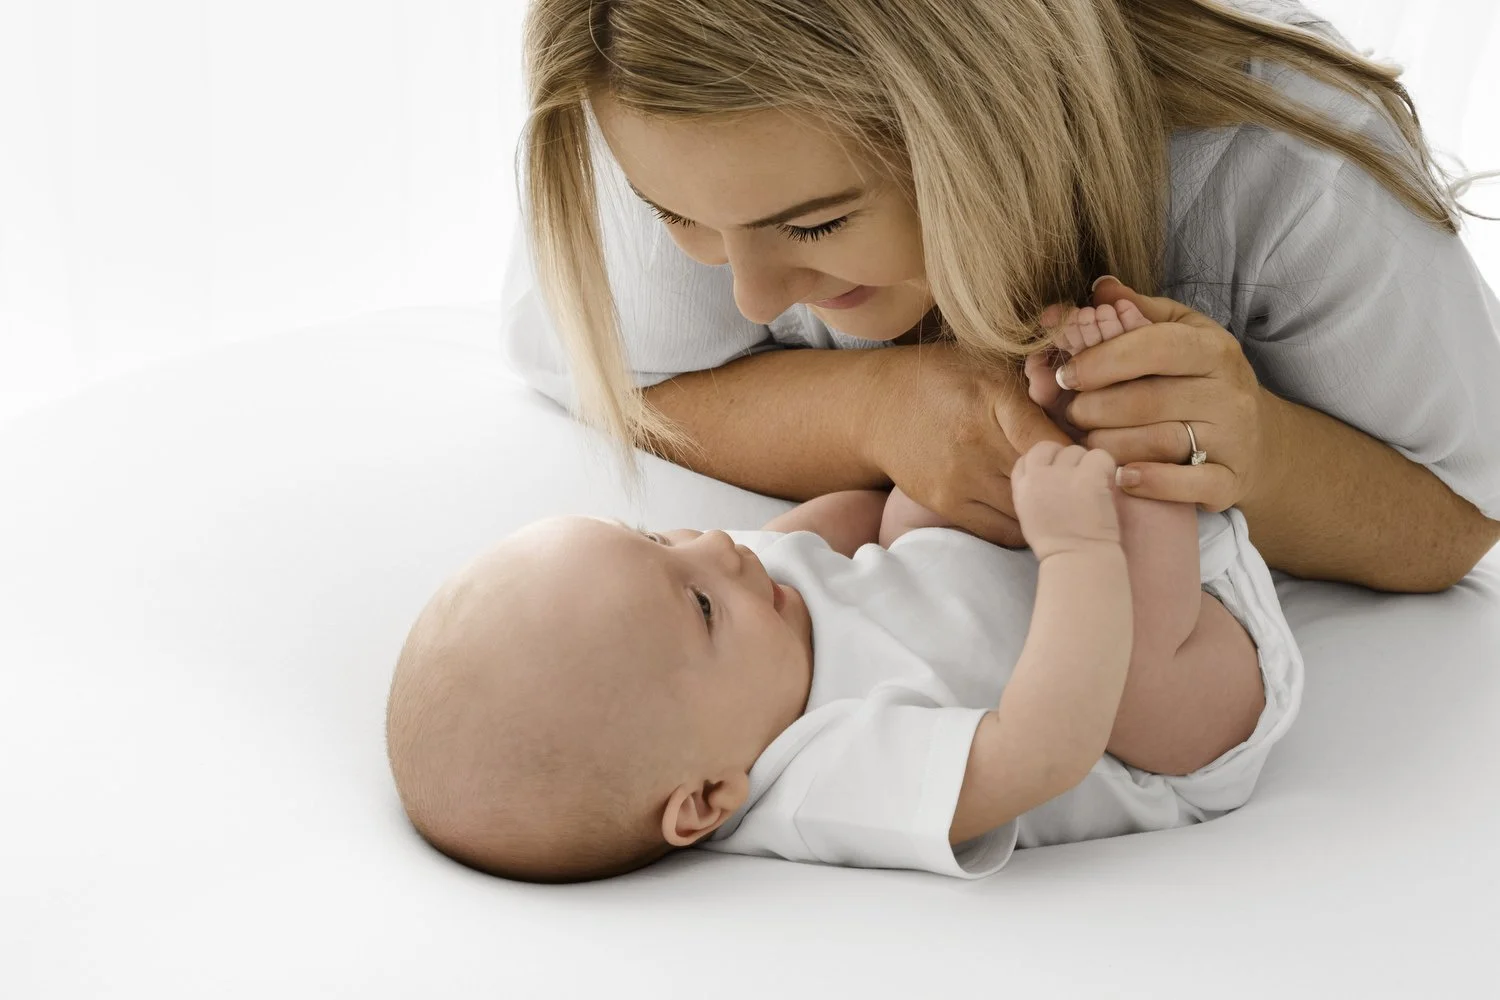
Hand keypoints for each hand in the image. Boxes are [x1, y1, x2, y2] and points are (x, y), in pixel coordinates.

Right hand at [866, 341, 1074, 546]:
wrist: (879, 406)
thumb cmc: (946, 378)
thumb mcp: (993, 366)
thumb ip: (1037, 385)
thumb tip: (1088, 405)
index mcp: (995, 399)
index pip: (1053, 442)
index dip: (1080, 456)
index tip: (1091, 460)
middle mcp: (977, 442)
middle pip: (1046, 480)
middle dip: (1069, 485)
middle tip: (1082, 484)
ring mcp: (960, 478)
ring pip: (1029, 510)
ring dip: (1049, 508)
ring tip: (1059, 499)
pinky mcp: (947, 503)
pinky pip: (1003, 530)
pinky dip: (1024, 526)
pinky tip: (1031, 512)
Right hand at [1011, 442, 1121, 560]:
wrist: (1077, 560)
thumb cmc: (1059, 546)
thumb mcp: (1031, 516)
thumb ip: (1034, 490)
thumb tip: (1050, 473)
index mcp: (1022, 487)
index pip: (1028, 457)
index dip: (1045, 463)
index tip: (1058, 477)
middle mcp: (1038, 476)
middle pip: (1051, 448)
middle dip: (1065, 460)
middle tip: (1078, 481)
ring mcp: (1062, 475)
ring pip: (1077, 451)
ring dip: (1087, 466)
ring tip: (1093, 489)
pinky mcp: (1087, 476)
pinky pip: (1099, 456)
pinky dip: (1106, 468)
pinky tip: (1106, 486)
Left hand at [1054, 277, 1277, 510]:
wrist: (1256, 438)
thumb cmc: (1200, 378)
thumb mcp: (1180, 333)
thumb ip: (1138, 310)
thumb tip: (1099, 287)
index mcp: (1213, 349)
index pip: (1155, 347)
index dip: (1103, 360)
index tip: (1067, 373)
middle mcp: (1228, 393)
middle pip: (1149, 399)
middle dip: (1096, 408)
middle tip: (1071, 412)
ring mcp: (1233, 439)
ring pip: (1160, 443)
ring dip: (1110, 444)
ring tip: (1087, 441)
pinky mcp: (1232, 482)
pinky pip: (1189, 486)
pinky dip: (1151, 483)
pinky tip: (1123, 477)